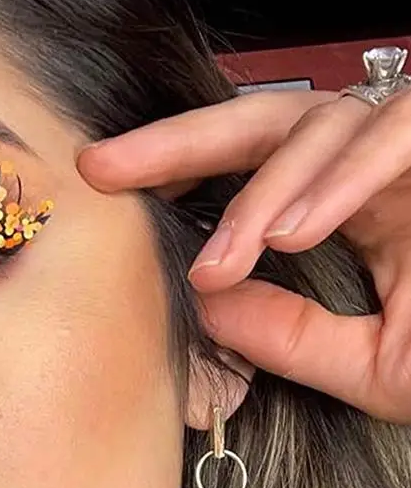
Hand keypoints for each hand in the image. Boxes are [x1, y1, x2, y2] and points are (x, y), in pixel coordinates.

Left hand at [77, 87, 410, 424]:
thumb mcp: (371, 363)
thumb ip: (290, 337)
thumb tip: (206, 308)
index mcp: (352, 209)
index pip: (253, 172)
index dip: (180, 173)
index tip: (109, 191)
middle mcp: (381, 168)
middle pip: (267, 123)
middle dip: (179, 141)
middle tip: (106, 167)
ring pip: (327, 124)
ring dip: (267, 192)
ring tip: (227, 258)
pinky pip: (399, 130)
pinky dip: (344, 178)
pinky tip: (295, 233)